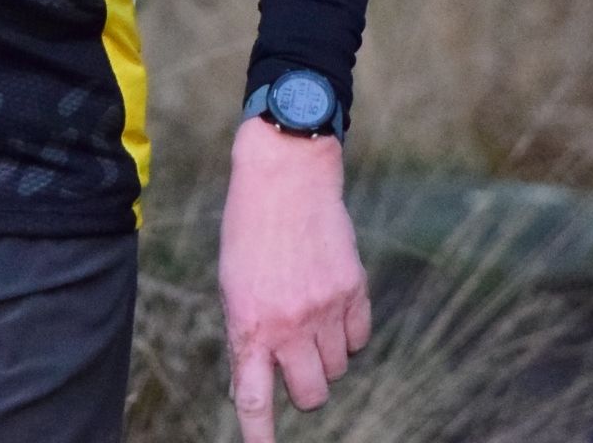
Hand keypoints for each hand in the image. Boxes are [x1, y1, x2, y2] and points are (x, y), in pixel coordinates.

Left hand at [221, 119, 372, 441]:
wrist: (285, 175)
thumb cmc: (249, 230)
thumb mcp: (232, 285)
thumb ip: (247, 334)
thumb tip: (255, 382)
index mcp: (249, 324)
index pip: (255, 399)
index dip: (259, 435)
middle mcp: (288, 324)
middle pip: (312, 396)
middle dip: (305, 390)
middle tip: (296, 365)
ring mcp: (325, 309)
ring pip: (338, 368)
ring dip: (326, 356)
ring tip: (310, 317)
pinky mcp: (354, 290)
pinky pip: (360, 340)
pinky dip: (349, 334)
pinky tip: (332, 305)